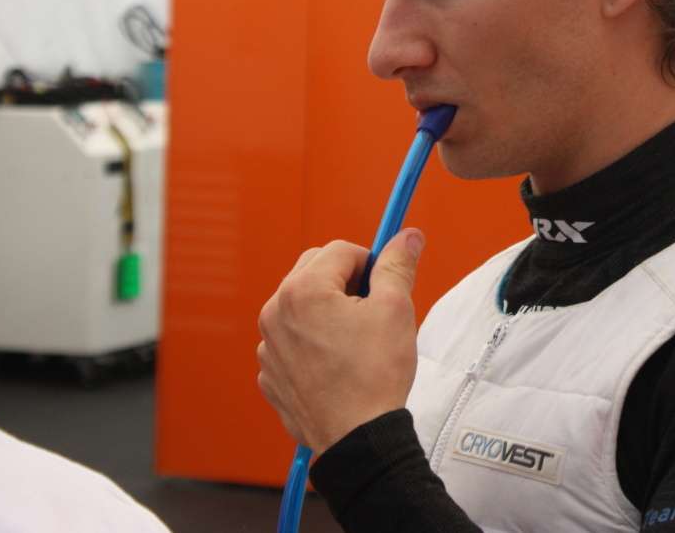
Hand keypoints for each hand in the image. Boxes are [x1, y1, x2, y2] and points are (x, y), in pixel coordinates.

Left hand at [257, 229, 424, 451]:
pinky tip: (337, 362)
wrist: (357, 439)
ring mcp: (268, 346)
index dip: (370, 263)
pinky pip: (291, 340)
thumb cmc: (374, 376)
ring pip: (301, 305)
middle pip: (314, 270)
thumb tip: (406, 236)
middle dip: (345, 282)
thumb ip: (397, 265)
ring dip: (327, 310)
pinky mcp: (270, 373)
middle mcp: (275, 313)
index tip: (384, 285)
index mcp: (303, 290)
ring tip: (356, 340)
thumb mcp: (395, 309)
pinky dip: (312, 341)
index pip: (341, 250)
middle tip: (372, 309)